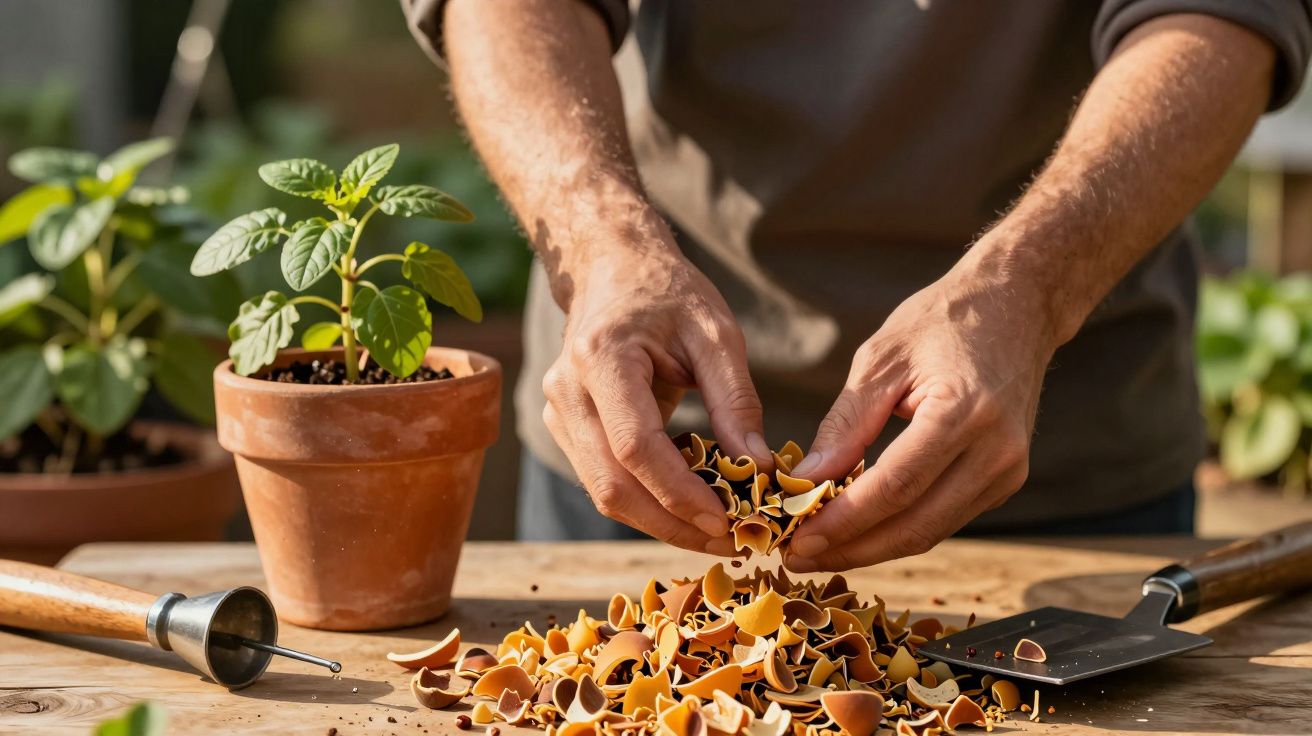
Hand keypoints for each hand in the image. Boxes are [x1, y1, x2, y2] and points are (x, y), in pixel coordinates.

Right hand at [541, 228, 770, 553]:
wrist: (613, 269)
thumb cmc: (670, 294)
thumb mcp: (717, 334)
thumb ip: (736, 399)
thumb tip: (760, 468)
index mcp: (602, 357)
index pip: (635, 447)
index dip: (680, 493)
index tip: (729, 520)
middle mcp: (567, 389)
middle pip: (612, 485)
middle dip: (673, 524)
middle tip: (733, 539)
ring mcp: (557, 412)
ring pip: (604, 493)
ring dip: (661, 522)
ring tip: (719, 529)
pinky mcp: (563, 428)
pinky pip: (604, 480)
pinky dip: (648, 502)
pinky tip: (691, 502)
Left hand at [783, 261, 1057, 570]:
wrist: (1017, 308)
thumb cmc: (942, 322)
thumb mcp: (880, 360)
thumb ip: (845, 425)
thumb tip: (805, 482)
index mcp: (965, 412)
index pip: (896, 487)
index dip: (843, 522)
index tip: (795, 538)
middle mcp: (997, 451)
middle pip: (915, 525)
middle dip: (851, 549)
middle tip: (796, 558)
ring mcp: (1008, 471)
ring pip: (930, 531)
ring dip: (871, 548)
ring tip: (817, 550)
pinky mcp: (1005, 481)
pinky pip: (944, 518)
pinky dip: (898, 529)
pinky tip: (856, 530)